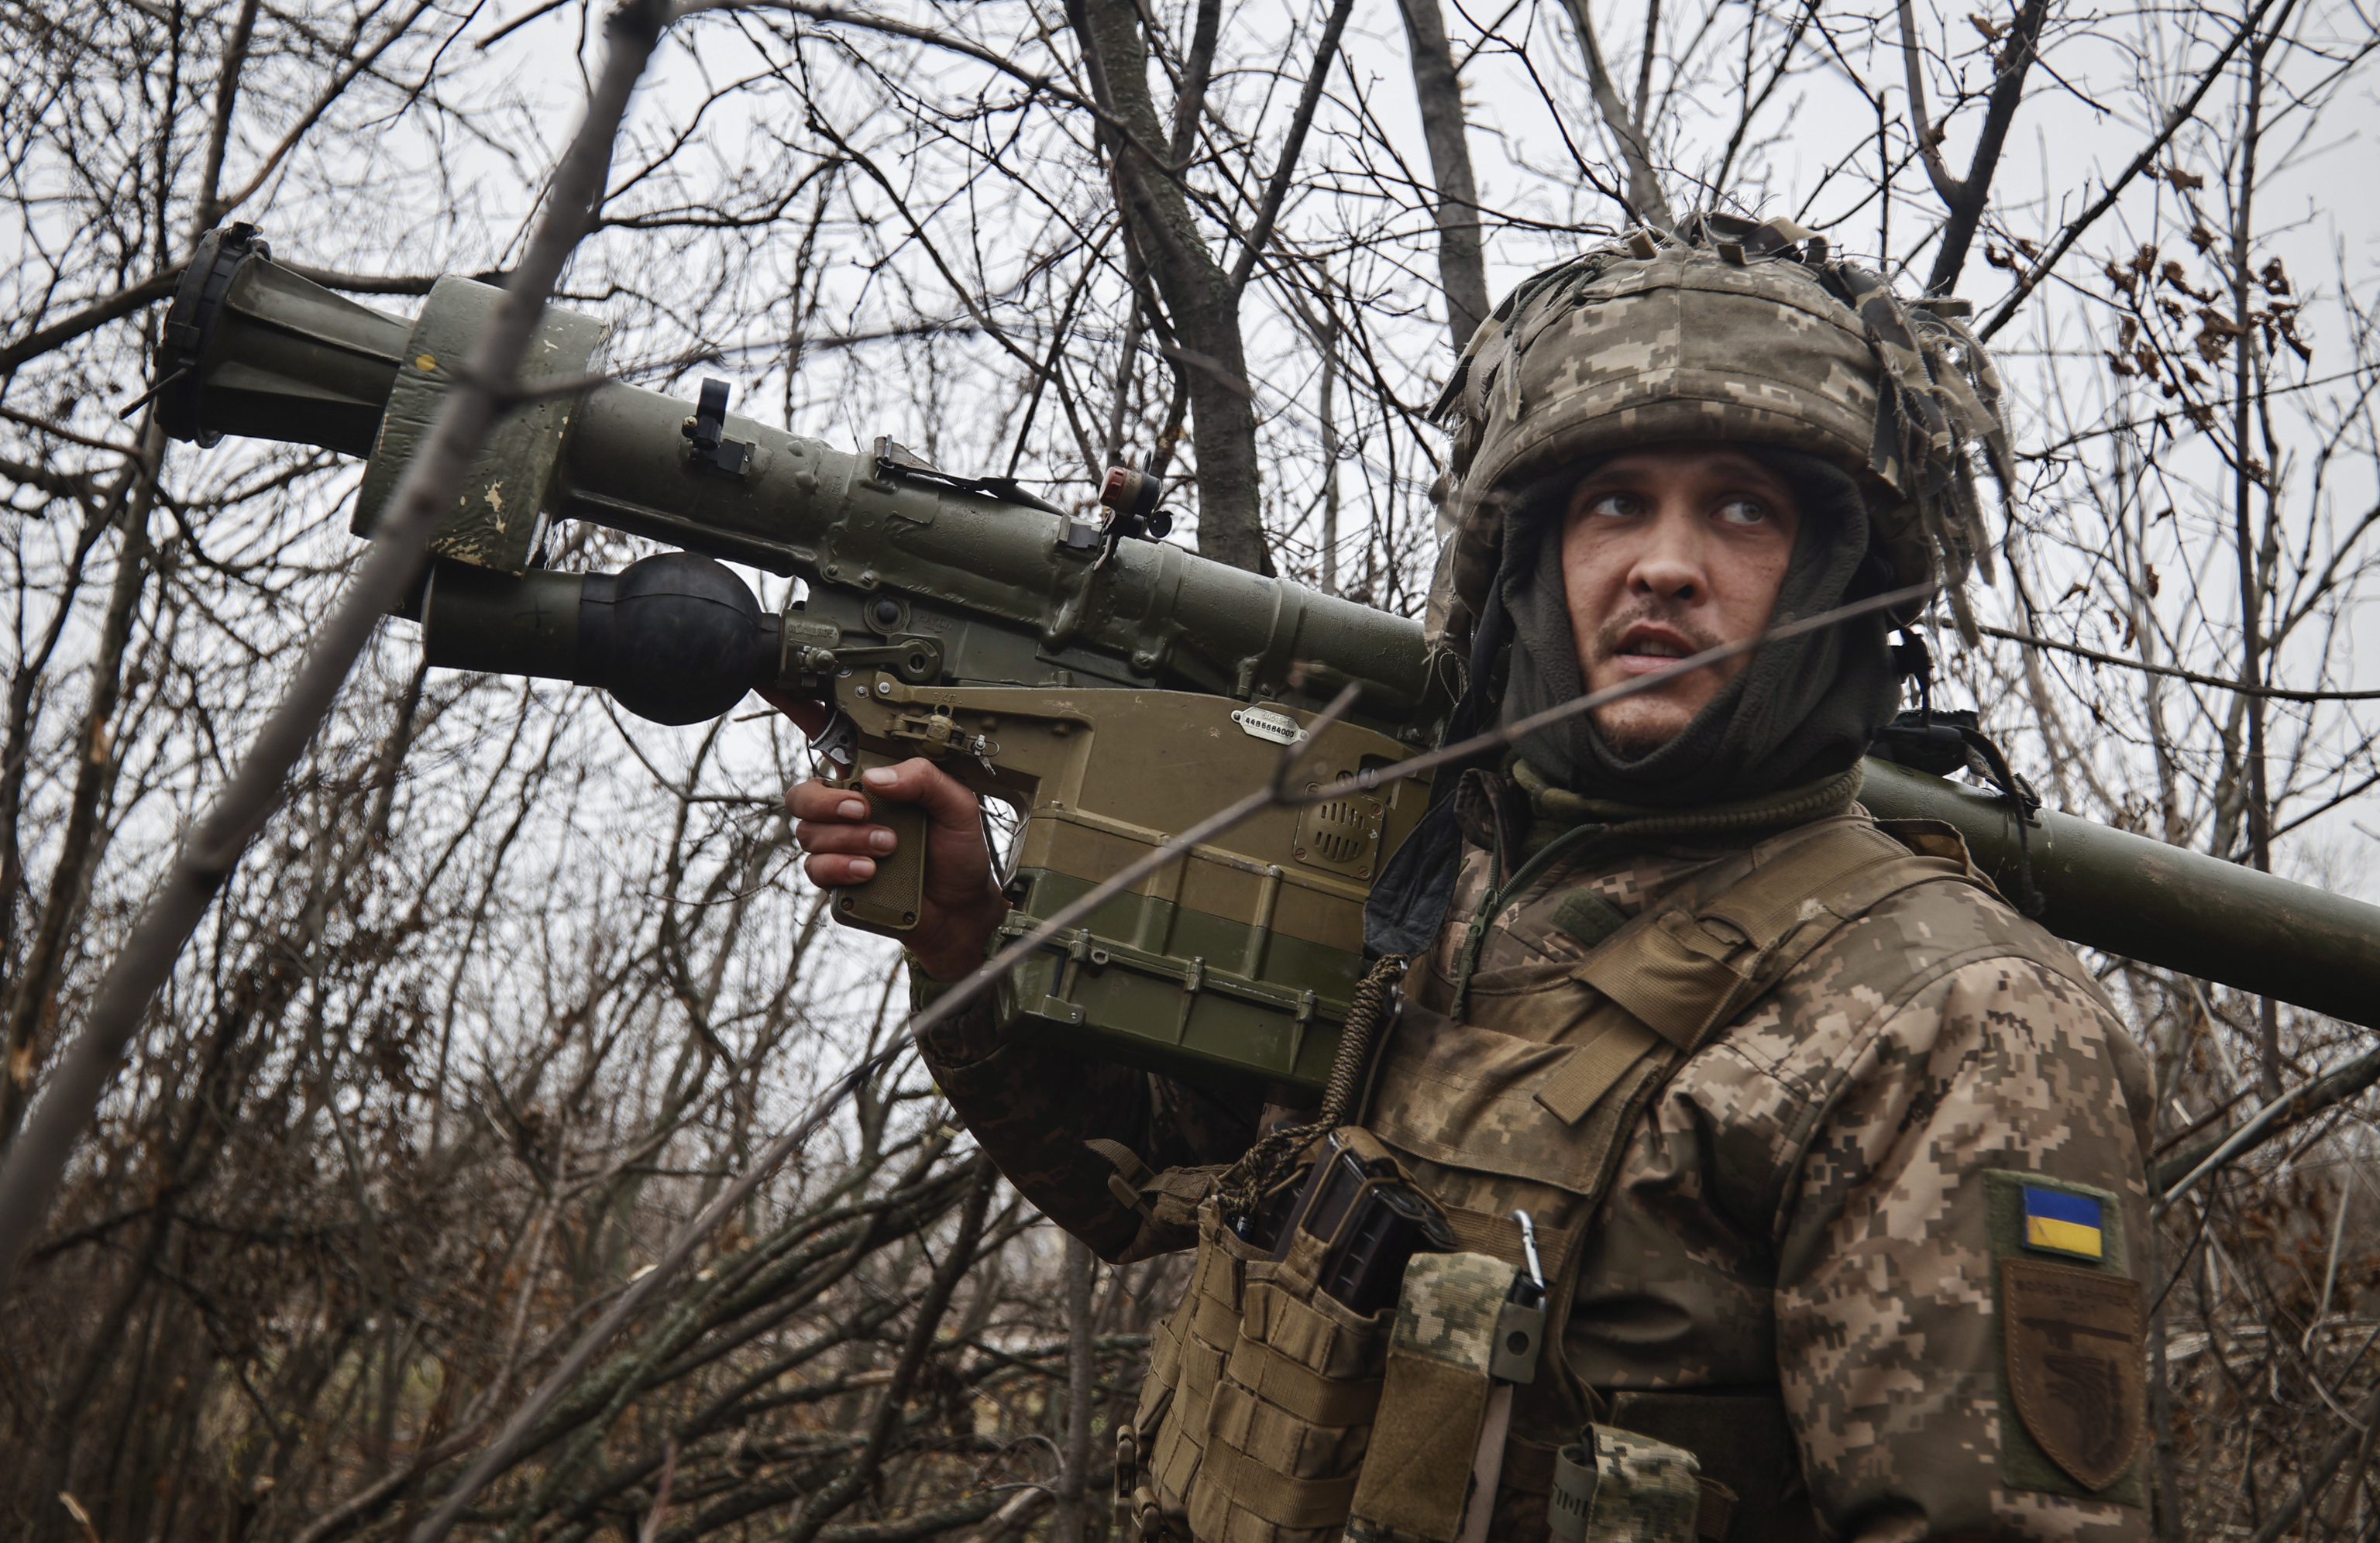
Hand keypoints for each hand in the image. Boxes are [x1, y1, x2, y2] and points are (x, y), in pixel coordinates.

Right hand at [765, 690, 1010, 980]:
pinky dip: (840, 868)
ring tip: (888, 847)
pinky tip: (869, 871)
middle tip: (863, 811)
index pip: (830, 740)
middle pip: (803, 794)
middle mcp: (851, 810)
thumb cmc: (959, 853)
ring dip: (848, 840)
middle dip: (826, 803)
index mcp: (876, 781)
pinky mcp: (837, 879)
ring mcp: (841, 845)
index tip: (775, 683)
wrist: (963, 910)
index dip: (800, 711)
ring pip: (808, 833)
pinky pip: (815, 869)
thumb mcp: (958, 805)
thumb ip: (925, 779)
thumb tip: (876, 778)